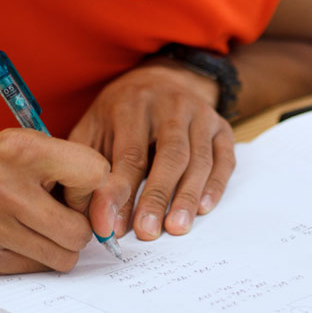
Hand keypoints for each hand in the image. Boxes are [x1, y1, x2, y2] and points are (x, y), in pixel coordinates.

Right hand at [0, 129, 109, 273]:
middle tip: (61, 211)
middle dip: (80, 224)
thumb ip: (77, 167)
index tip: (75, 185)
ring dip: (63, 245)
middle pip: (80, 229)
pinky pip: (39, 269)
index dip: (92, 186)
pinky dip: (40, 256)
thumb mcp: (33, 145)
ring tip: (45, 225)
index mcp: (20, 148)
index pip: (94, 174)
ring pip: (64, 256)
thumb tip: (110, 214)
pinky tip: (22, 236)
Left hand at [69, 59, 235, 241]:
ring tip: (176, 228)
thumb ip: (89, 170)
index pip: (130, 154)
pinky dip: (215, 185)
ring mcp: (201, 114)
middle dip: (158, 196)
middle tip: (147, 232)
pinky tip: (204, 208)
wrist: (161, 79)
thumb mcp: (95, 129)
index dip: (121, 193)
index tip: (111, 227)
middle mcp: (171, 105)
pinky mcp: (221, 127)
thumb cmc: (121, 113)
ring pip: (199, 159)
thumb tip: (87, 216)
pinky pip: (224, 158)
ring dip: (187, 197)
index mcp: (133, 104)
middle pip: (170, 155)